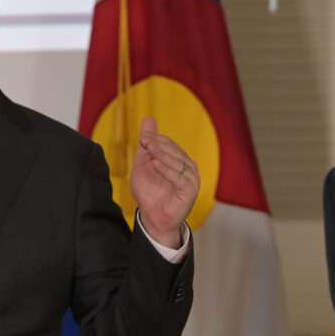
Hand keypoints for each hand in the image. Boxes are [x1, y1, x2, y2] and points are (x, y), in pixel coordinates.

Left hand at [131, 116, 199, 248]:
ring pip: (177, 162)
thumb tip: (148, 118)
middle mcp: (189, 167)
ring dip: (162, 154)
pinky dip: (166, 170)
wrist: (152, 217)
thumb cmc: (149, 192)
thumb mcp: (144, 164)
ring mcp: (192, 179)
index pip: (169, 144)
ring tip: (148, 148)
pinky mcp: (190, 191)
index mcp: (180, 159)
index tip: (142, 137)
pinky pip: (179, 178)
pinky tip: (154, 164)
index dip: (156, 139)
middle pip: (174, 151)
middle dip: (158, 144)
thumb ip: (147, 144)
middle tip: (143, 140)